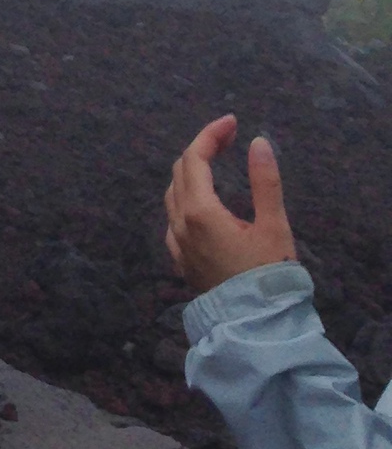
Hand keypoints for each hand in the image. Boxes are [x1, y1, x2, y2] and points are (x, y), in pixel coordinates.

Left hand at [163, 115, 296, 294]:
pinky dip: (186, 199)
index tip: (232, 122)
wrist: (256, 327)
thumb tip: (258, 142)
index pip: (195, 158)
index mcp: (200, 212)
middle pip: (181, 172)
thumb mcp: (274, 227)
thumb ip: (265, 183)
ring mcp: (176, 244)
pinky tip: (203, 203)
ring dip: (191, 173)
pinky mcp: (181, 261)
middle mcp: (180, 224)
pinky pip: (173, 219)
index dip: (211, 134)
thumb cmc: (269, 277)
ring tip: (217, 163)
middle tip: (229, 138)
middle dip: (202, 149)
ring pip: (173, 195)